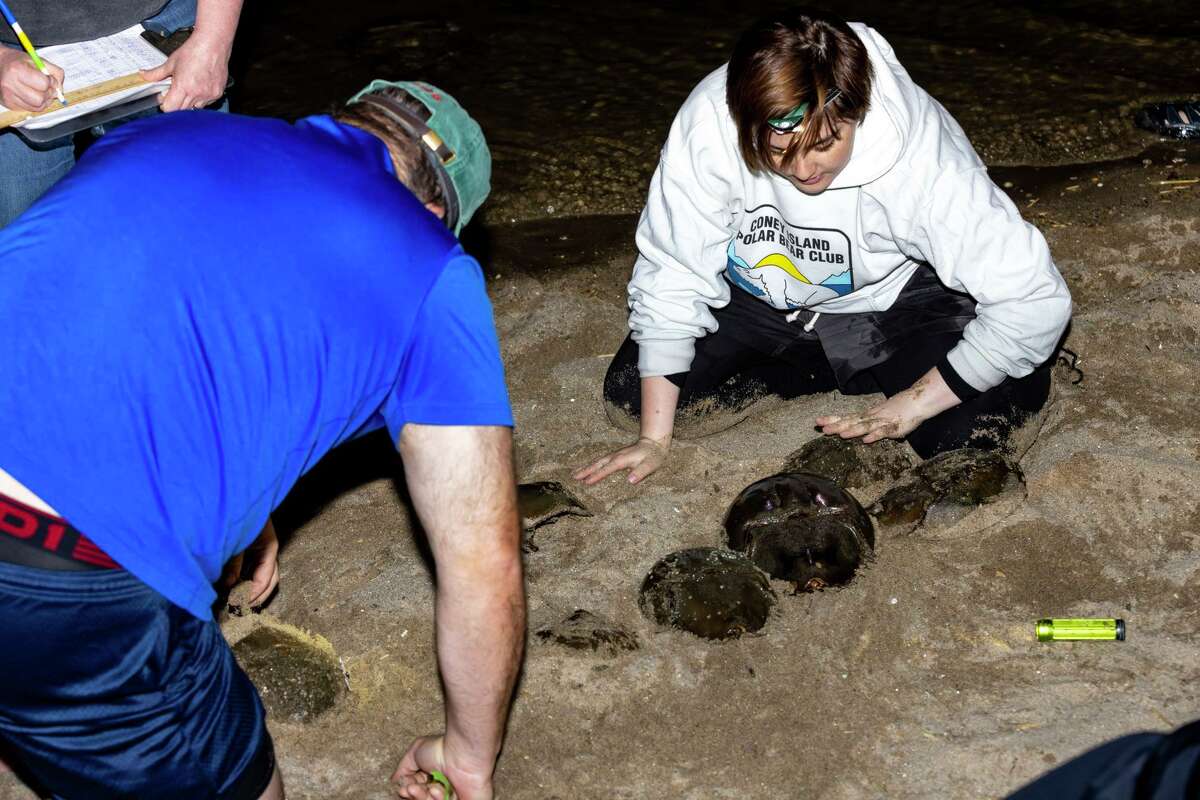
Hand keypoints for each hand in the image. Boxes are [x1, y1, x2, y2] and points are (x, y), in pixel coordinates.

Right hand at [0, 50, 63, 111]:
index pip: (44, 84)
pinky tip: (33, 96)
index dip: (51, 82)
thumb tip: (60, 89)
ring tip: (42, 92)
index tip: (50, 79)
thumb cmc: (19, 62)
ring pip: (37, 107)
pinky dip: (36, 105)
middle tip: (48, 88)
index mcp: (17, 70)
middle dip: (48, 94)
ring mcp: (8, 95)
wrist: (0, 64)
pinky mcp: (9, 104)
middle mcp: (10, 84)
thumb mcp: (38, 60)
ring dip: (44, 101)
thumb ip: (55, 72)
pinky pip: (30, 110)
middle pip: (40, 99)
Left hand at [140, 32, 229, 111]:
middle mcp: (196, 93)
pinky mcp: (217, 93)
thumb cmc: (193, 51)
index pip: (171, 108)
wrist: (212, 44)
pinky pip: (207, 102)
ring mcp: (208, 94)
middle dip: (177, 103)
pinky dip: (202, 97)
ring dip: (190, 101)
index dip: (166, 105)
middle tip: (177, 91)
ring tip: (190, 87)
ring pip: (195, 108)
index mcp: (183, 86)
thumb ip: (156, 73)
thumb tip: (144, 75)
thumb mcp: (171, 62)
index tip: (166, 99)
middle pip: (182, 110)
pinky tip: (200, 85)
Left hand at [221, 519, 279, 605]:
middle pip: (270, 580)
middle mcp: (269, 550)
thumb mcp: (236, 539)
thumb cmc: (238, 514)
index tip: (240, 604)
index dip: (254, 593)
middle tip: (242, 609)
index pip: (266, 577)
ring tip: (240, 602)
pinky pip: (256, 569)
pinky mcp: (255, 549)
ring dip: (254, 590)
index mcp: (269, 547)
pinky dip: (249, 581)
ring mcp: (264, 550)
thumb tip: (230, 585)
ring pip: (265, 576)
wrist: (237, 494)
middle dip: (258, 596)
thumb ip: (234, 563)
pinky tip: (237, 587)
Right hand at [392, 735, 493, 799]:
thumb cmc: (442, 748)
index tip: (403, 788)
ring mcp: (453, 796)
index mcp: (433, 775)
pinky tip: (438, 790)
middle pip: (422, 798)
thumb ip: (403, 768)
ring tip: (428, 787)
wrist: (463, 753)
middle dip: (414, 795)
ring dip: (424, 798)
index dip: (408, 792)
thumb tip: (395, 781)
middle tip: (410, 789)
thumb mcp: (415, 753)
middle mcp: (443, 786)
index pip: (417, 790)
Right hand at [573, 436, 668, 484]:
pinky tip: (587, 469)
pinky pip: (600, 461)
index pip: (607, 469)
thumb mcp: (651, 465)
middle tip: (573, 477)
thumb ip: (641, 473)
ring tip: (574, 474)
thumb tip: (630, 481)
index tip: (586, 482)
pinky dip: (592, 465)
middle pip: (597, 463)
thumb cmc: (654, 456)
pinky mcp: (615, 456)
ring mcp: (614, 455)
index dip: (596, 475)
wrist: (654, 442)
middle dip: (585, 470)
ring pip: (597, 461)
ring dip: (586, 467)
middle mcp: (616, 456)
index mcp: (622, 460)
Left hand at [816, 366, 960, 442]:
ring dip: (852, 430)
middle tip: (820, 428)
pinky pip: (883, 432)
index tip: (817, 422)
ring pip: (865, 426)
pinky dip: (875, 436)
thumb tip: (856, 432)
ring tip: (839, 434)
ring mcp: (882, 422)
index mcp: (867, 416)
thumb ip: (868, 425)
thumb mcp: (879, 417)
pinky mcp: (893, 427)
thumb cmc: (897, 409)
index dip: (832, 419)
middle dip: (836, 425)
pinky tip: (866, 440)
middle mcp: (871, 418)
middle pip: (851, 421)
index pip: (847, 417)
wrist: (916, 401)